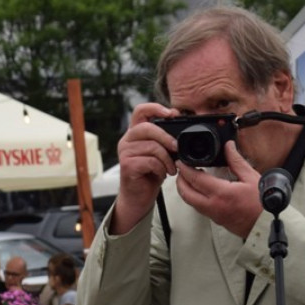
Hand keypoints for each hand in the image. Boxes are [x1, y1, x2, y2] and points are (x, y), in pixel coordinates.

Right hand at [111, 103, 179, 234]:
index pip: (140, 110)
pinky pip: (151, 161)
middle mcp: (127, 140)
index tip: (172, 113)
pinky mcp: (127, 165)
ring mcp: (125, 152)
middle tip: (177, 149)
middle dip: (167, 138)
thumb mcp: (160, 152)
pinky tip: (161, 174)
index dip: (155, 107)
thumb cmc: (150, 173)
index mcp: (135, 133)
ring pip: (152, 146)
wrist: (138, 197)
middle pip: (148, 128)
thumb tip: (179, 124)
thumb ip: (164, 138)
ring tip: (170, 169)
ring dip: (167, 159)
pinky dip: (161, 169)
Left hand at [174, 142, 263, 238]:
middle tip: (180, 170)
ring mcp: (212, 214)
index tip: (181, 162)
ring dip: (185, 190)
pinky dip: (193, 197)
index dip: (185, 169)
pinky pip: (197, 207)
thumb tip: (229, 147)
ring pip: (190, 202)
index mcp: (221, 193)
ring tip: (187, 178)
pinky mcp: (214, 219)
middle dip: (180, 180)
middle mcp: (213, 205)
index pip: (196, 179)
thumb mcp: (251, 177)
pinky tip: (198, 190)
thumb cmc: (261, 203)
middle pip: (186, 193)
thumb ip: (236, 161)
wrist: (265, 224)